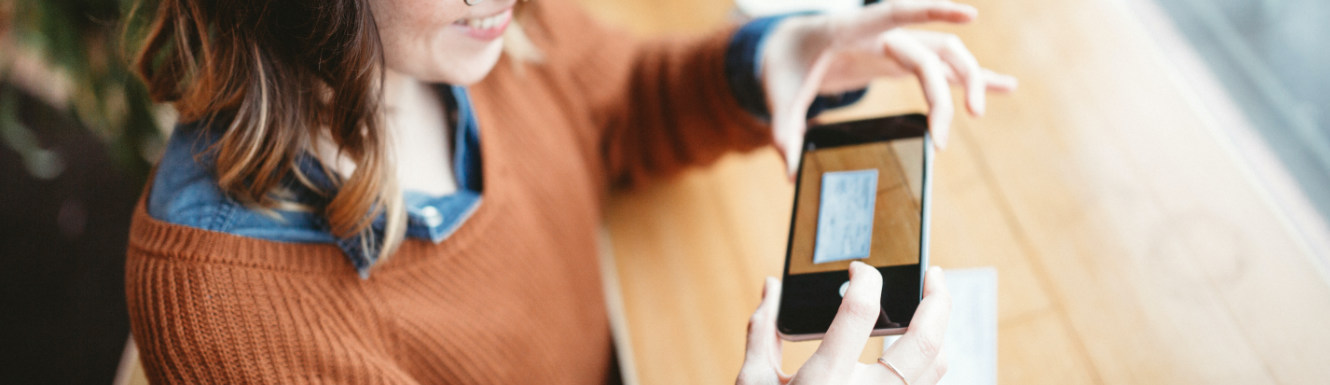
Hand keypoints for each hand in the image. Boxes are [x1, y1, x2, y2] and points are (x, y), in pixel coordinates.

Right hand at [737, 263, 951, 384]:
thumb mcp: (754, 384)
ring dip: (939, 332)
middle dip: (937, 299)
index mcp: (824, 382)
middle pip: (924, 341)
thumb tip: (772, 287)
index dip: (865, 279)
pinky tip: (914, 351)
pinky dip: (929, 365)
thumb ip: (763, 331)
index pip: (860, 312)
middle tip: (934, 273)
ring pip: (937, 367)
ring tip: (930, 309)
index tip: (860, 268)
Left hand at [760, 0, 1018, 176]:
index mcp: (852, 29)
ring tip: (978, 114)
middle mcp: (882, 34)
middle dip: (942, 94)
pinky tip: (1005, 85)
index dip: (933, 11)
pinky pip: (945, 67)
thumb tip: (789, 171)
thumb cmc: (786, 64)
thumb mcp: (778, 95)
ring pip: (946, 55)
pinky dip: (973, 76)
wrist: (789, 47)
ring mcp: (897, 45)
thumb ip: (784, 129)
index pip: (897, 12)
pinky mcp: (903, 60)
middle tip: (941, 139)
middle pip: (929, 53)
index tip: (970, 14)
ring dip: (969, 80)